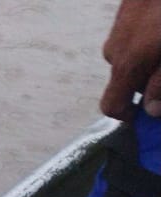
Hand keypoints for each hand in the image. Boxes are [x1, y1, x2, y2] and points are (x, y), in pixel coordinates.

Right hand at [100, 0, 160, 118]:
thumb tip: (150, 110)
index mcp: (127, 64)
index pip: (112, 106)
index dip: (131, 117)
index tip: (152, 116)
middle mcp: (115, 48)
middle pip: (127, 80)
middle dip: (149, 82)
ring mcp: (120, 28)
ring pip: (132, 56)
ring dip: (152, 59)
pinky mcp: (128, 10)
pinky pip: (135, 35)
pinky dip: (151, 39)